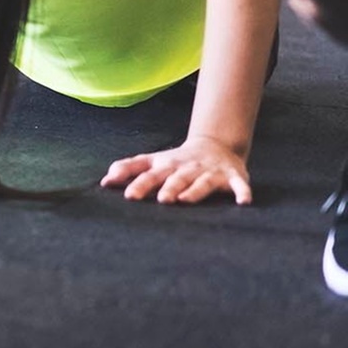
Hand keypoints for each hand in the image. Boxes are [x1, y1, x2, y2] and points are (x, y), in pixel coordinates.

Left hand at [101, 135, 252, 204]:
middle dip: (168, 188)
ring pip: (201, 182)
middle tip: (161, 200)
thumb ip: (129, 169)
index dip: (139, 184)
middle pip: (176, 178)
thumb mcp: (152, 161)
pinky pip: (238, 185)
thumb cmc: (176, 161)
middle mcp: (187, 168)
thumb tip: (103, 181)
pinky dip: (242, 192)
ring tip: (185, 201)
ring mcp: (209, 172)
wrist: (214, 146)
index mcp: (166, 166)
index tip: (128, 196)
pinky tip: (243, 202)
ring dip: (194, 191)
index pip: (150, 174)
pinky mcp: (232, 177)